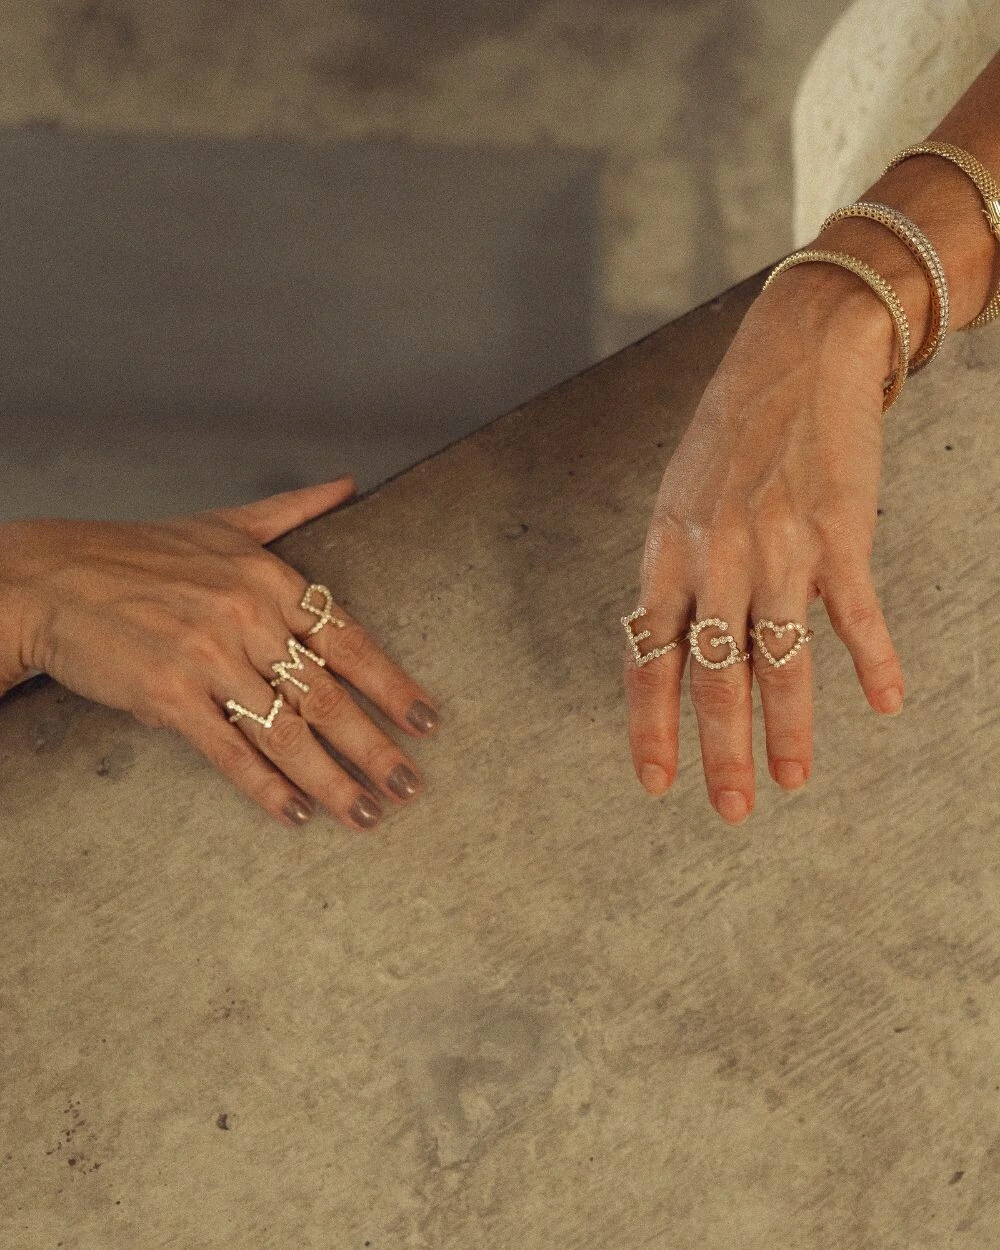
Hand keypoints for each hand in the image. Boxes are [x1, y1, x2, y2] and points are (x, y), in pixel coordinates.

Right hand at [1, 479, 439, 830]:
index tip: (428, 722)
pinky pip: (229, 750)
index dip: (393, 686)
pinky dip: (265, 789)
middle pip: (326, 694)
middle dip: (375, 746)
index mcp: (269, 578)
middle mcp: (246, 616)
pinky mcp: (168, 694)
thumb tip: (348, 485)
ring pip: (285, 730)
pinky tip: (295, 815)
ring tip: (367, 814)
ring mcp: (207, 657)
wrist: (49, 576)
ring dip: (332, 780)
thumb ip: (294, 510)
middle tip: (410, 786)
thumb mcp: (224, 521)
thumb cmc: (138, 551)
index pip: (350, 641)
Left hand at [625, 265, 906, 823]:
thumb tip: (674, 642)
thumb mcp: (681, 498)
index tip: (655, 778)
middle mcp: (716, 556)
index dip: (650, 723)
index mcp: (667, 550)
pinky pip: (855, 613)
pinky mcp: (839, 533)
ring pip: (780, 658)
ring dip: (787, 728)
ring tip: (790, 781)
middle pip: (712, 673)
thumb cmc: (732, 429)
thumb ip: (679, 572)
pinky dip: (874, 660)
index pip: (648, 655)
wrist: (798, 353)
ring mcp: (778, 546)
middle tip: (726, 808)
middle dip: (718, 748)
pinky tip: (886, 700)